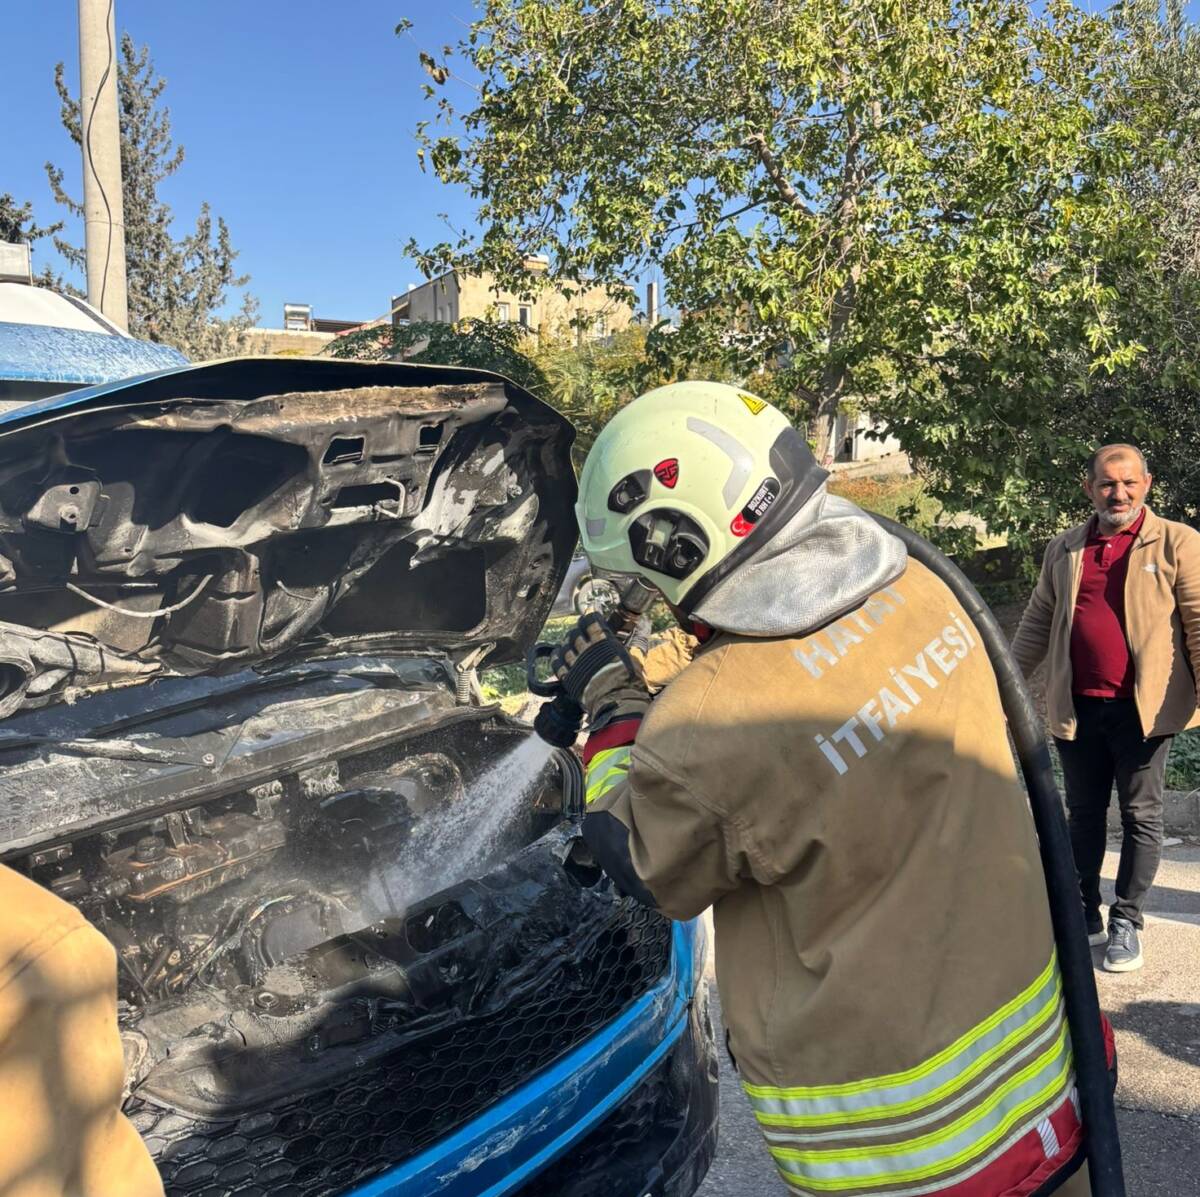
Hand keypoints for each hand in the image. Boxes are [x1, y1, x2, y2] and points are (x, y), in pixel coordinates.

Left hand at [552, 613, 649, 727]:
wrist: (617, 703)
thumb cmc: (629, 681)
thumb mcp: (636, 658)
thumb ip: (638, 641)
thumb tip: (645, 626)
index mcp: (603, 642)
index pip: (590, 621)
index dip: (589, 616)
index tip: (590, 615)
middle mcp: (586, 649)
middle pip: (575, 633)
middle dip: (577, 631)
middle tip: (581, 632)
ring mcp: (576, 663)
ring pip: (565, 647)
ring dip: (568, 644)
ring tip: (571, 644)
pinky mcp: (568, 678)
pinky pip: (557, 664)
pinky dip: (557, 658)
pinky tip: (559, 656)